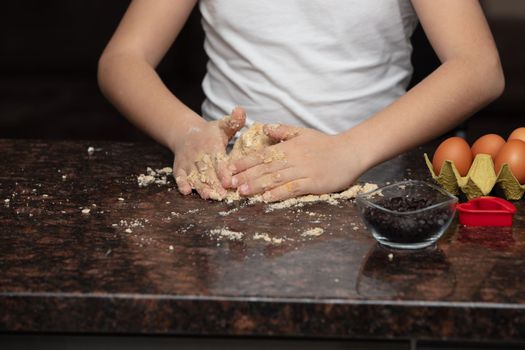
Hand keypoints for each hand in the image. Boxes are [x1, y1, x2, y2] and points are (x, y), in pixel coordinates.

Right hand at [172, 107, 245, 199]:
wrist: (186, 133)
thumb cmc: (210, 134)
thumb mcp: (223, 125)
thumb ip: (233, 121)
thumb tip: (241, 110)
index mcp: (212, 146)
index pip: (219, 160)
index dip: (223, 171)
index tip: (228, 180)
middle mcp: (200, 155)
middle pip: (207, 171)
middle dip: (214, 184)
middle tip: (221, 195)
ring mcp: (188, 162)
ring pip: (195, 176)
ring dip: (200, 186)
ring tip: (207, 195)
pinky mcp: (180, 168)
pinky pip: (180, 176)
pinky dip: (182, 183)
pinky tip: (186, 191)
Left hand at [230, 124, 365, 201]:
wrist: (350, 152)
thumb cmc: (326, 144)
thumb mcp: (302, 133)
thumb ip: (282, 131)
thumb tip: (263, 128)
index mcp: (289, 147)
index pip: (262, 154)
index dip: (245, 162)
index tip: (230, 168)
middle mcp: (294, 158)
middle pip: (266, 168)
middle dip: (246, 176)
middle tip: (230, 183)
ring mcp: (303, 171)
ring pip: (276, 179)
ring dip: (258, 185)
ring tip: (243, 192)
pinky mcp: (313, 184)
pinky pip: (292, 189)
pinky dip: (278, 193)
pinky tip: (266, 198)